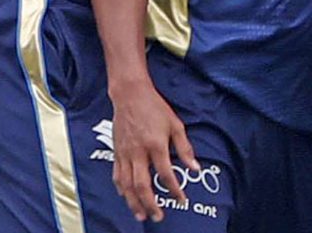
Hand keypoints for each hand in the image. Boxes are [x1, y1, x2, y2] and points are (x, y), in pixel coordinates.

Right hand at [110, 80, 198, 221]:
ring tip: (142, 216)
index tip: (182, 199)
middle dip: (151, 204)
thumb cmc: (155, 107)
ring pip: (127, 185)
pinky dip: (121, 190)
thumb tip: (195, 167)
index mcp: (156, 144)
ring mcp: (125, 153)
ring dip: (134, 203)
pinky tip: (127, 197)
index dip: (175, 189)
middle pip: (143, 185)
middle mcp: (138, 152)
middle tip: (158, 217)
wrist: (130, 94)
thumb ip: (184, 147)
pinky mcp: (116, 152)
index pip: (166, 174)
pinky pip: (117, 176)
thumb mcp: (175, 124)